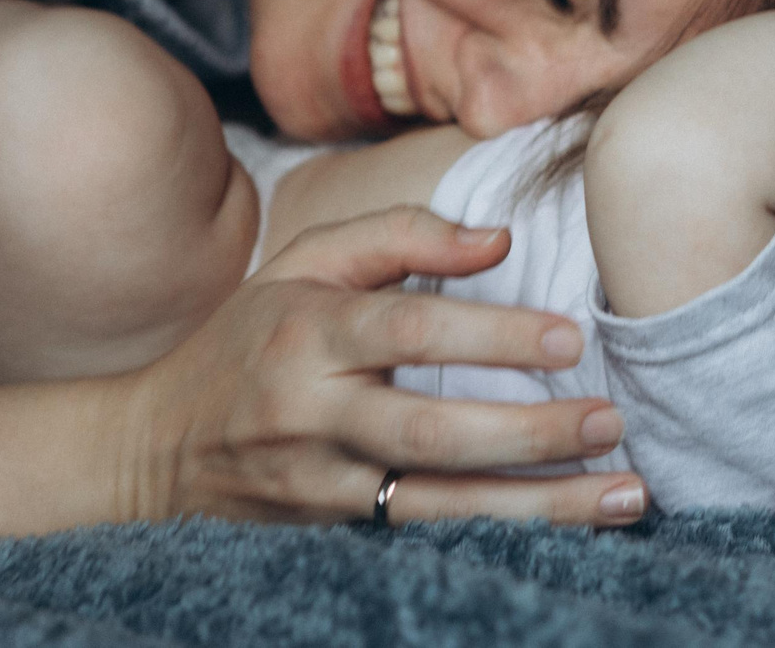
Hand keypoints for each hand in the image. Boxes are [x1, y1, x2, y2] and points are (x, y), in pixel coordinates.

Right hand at [117, 205, 647, 527]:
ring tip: (623, 493)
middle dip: (528, 434)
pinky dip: (497, 538)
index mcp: (307, 332)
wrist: (150, 450)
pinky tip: (567, 534)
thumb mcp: (306, 262)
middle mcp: (308, 416)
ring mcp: (316, 488)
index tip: (571, 339)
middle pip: (429, 434)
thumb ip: (401, 234)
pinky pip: (421, 540)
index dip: (493, 335)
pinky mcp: (326, 536)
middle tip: (610, 422)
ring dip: (538, 507)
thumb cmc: (251, 337)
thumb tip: (499, 239)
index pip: (409, 333)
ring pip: (435, 506)